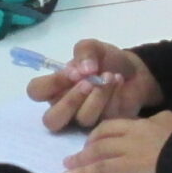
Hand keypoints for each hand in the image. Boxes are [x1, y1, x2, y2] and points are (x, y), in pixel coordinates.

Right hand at [26, 39, 162, 131]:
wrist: (135, 70)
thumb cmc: (106, 60)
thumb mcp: (93, 47)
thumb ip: (84, 52)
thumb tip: (85, 69)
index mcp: (55, 88)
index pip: (36, 92)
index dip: (51, 83)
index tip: (74, 71)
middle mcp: (65, 107)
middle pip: (51, 120)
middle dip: (70, 101)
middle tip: (88, 82)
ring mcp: (84, 119)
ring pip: (82, 118)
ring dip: (98, 95)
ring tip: (110, 76)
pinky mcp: (105, 125)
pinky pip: (104, 118)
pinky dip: (113, 96)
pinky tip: (118, 81)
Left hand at [61, 112, 171, 172]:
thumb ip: (159, 123)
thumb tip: (155, 124)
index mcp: (143, 123)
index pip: (115, 125)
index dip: (100, 133)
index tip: (93, 141)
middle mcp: (132, 133)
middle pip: (102, 136)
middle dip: (87, 146)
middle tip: (75, 155)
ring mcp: (129, 149)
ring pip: (98, 152)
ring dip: (80, 160)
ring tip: (67, 167)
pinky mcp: (129, 167)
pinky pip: (102, 169)